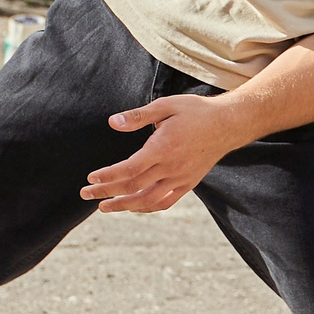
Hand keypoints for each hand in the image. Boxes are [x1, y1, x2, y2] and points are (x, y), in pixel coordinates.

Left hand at [82, 92, 243, 212]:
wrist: (228, 124)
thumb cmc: (195, 112)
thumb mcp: (166, 106)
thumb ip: (138, 116)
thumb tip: (113, 122)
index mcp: (163, 148)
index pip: (130, 169)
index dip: (108, 176)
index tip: (91, 178)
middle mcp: (171, 168)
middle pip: (133, 187)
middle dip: (107, 193)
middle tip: (86, 194)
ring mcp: (180, 179)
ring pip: (147, 200)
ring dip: (123, 206)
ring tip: (104, 207)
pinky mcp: (188, 184)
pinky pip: (164, 202)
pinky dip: (146, 208)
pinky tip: (133, 207)